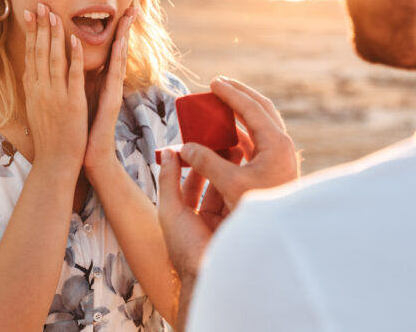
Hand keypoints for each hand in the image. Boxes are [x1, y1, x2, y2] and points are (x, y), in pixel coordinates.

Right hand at [23, 3, 86, 180]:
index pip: (31, 55)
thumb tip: (31, 73)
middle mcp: (41, 89)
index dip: (31, 33)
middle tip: (39, 4)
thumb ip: (37, 89)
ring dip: (53, 35)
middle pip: (39, 52)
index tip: (30, 14)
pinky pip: (72, 76)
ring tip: (54, 14)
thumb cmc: (50, 137)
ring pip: (53, 59)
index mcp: (34, 89)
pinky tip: (74, 40)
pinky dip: (73, 57)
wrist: (56, 161)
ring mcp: (55, 95)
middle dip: (40, 26)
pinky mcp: (72, 103)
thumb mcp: (38, 109)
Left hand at [82, 8, 135, 179]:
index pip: (109, 51)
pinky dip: (115, 59)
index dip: (115, 32)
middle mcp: (111, 84)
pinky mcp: (112, 101)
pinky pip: (113, 76)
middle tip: (133, 9)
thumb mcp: (82, 99)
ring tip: (127, 18)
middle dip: (125, 30)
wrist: (89, 155)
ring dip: (122, 37)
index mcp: (102, 82)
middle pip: (119, 51)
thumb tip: (77, 64)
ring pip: (119, 59)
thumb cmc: (84, 129)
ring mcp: (114, 92)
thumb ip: (83, 81)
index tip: (120, 12)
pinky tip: (118, 44)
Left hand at [157, 145, 241, 282]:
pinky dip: (243, 184)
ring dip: (231, 171)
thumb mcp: (170, 209)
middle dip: (217, 165)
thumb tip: (168, 152)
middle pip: (211, 185)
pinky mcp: (240, 224)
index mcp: (186, 217)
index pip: (190, 184)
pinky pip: (241, 199)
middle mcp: (205, 219)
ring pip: (227, 190)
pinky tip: (247, 168)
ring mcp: (224, 222)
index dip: (194, 165)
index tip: (200, 145)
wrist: (209, 272)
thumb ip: (168, 180)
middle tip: (225, 144)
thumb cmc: (185, 246)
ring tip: (239, 150)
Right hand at [178, 76, 298, 210]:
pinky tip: (222, 134)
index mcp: (276, 144)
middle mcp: (281, 145)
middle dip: (239, 95)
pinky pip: (255, 141)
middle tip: (218, 84)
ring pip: (259, 124)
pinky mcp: (273, 167)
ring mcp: (279, 156)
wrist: (278, 232)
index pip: (252, 108)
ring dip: (238, 114)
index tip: (213, 83)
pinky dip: (238, 133)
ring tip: (218, 105)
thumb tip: (185, 147)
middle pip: (261, 109)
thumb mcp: (230, 184)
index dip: (231, 94)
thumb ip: (207, 162)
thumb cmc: (258, 209)